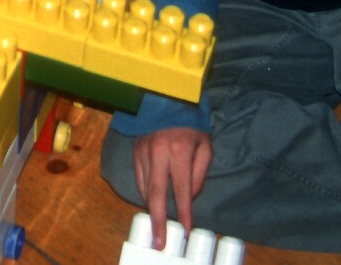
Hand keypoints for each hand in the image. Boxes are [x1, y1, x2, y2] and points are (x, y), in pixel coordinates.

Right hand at [130, 127, 212, 249]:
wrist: (169, 100)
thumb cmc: (191, 125)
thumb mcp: (205, 146)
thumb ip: (199, 173)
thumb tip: (190, 197)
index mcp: (179, 150)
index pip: (182, 189)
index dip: (184, 212)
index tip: (186, 229)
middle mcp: (158, 152)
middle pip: (155, 194)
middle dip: (158, 220)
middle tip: (159, 240)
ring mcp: (143, 151)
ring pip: (144, 188)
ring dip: (151, 208)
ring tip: (156, 224)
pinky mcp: (135, 150)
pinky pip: (138, 178)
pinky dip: (143, 193)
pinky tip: (150, 201)